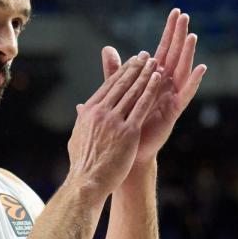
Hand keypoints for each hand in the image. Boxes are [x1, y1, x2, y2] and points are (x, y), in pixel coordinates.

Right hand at [66, 53, 162, 196]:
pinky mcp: (128, 132)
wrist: (87, 182)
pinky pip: (142, 106)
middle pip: (121, 85)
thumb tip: (81, 109)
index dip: (122, 72)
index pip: (108, 86)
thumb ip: (83, 119)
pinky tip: (159, 80)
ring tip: (155, 63)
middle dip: (135, 68)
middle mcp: (101, 112)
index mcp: (90, 111)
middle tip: (145, 56)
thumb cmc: (83, 164)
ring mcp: (114, 121)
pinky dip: (151, 91)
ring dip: (145, 75)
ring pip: (133, 92)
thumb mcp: (78, 136)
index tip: (130, 62)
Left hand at [102, 9, 206, 164]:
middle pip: (174, 55)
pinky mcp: (173, 111)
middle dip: (179, 35)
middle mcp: (165, 85)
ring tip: (192, 35)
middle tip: (184, 15)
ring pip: (182, 70)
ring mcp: (170, 97)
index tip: (175, 12)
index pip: (163, 50)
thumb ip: (116, 71)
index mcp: (153, 79)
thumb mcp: (119, 91)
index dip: (169, 32)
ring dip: (187, 53)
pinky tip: (202, 68)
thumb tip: (107, 49)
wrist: (127, 152)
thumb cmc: (125, 122)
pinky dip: (194, 81)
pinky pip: (186, 94)